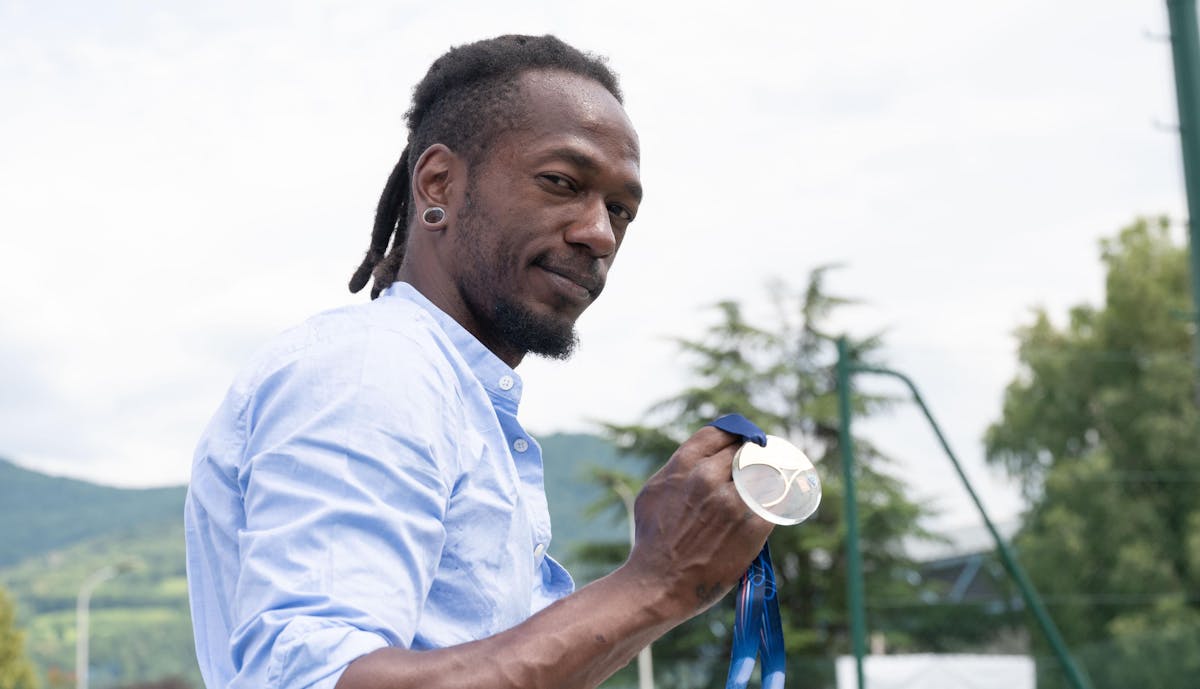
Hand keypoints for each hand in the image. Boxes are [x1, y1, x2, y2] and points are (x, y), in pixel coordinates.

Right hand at [623, 426, 774, 619]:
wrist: (658, 584)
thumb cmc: (652, 540)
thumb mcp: (654, 491)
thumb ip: (680, 469)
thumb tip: (705, 458)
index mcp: (684, 465)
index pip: (723, 433)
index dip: (737, 436)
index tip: (745, 444)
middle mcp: (708, 477)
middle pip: (746, 452)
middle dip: (754, 458)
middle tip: (762, 465)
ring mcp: (732, 502)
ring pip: (766, 474)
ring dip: (771, 477)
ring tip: (778, 482)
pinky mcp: (752, 527)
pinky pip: (777, 503)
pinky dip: (781, 501)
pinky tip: (784, 502)